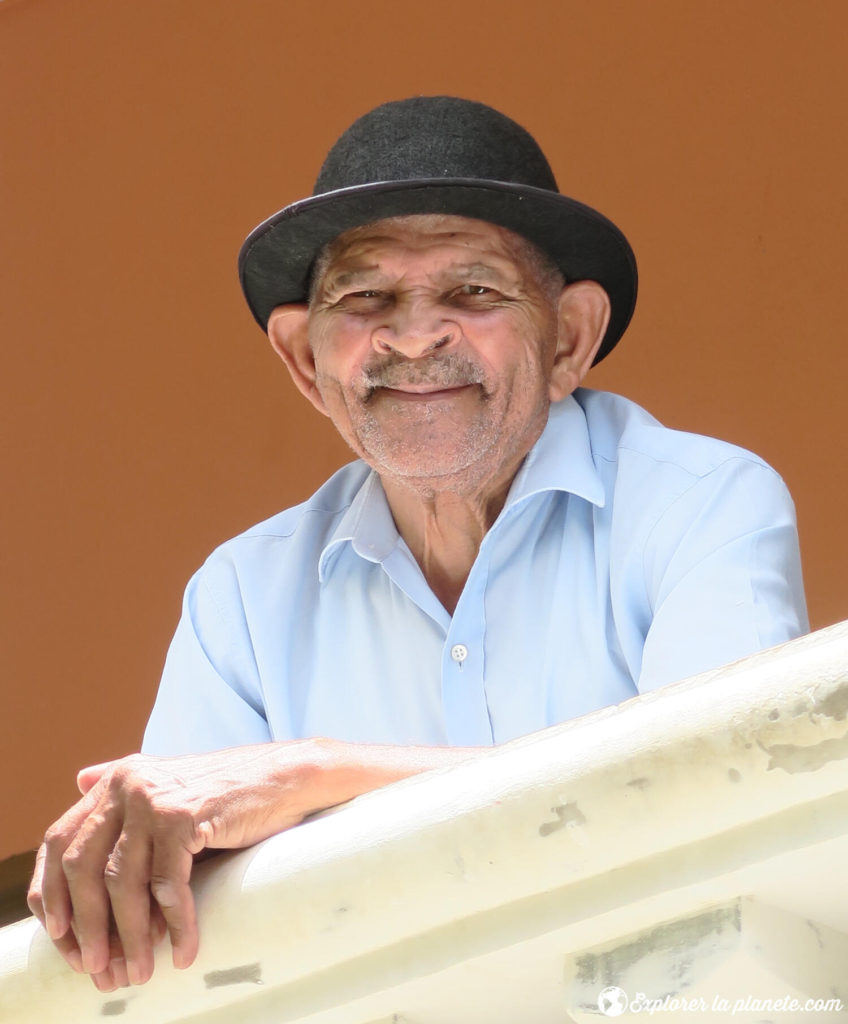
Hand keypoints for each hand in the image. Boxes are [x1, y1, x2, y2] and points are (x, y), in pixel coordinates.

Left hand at [27, 740, 330, 990]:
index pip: (60, 840)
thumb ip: (125, 786)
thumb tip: (79, 783)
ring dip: (130, 937)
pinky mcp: (185, 817)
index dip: (52, 893)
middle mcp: (129, 783)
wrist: (287, 776)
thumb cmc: (231, 789)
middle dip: (88, 926)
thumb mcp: (170, 782)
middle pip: (84, 868)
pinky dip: (175, 925)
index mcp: (118, 778)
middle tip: (97, 968)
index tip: (59, 938)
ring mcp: (155, 798)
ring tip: (138, 971)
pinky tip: (183, 951)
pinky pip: (167, 885)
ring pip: (124, 883)